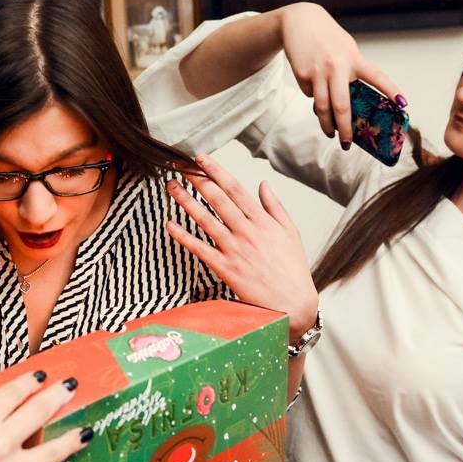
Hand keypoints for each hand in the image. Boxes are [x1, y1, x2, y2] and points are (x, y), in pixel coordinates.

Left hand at [166, 153, 318, 341]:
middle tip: (178, 165)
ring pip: (205, 220)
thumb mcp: (290, 232)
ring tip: (170, 187)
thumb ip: (275, 206)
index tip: (200, 158)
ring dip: (186, 201)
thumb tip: (262, 184)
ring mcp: (235, 250)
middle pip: (217, 199)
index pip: (235, 189)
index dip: (216, 171)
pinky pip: (200, 249)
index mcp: (262, 221)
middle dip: (196, 180)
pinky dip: (183, 237)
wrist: (292, 304)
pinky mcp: (226, 268)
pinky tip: (169, 224)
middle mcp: (247, 231)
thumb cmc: (291, 268)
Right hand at [276, 2, 405, 147]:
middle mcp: (338, 67)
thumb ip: (351, 70)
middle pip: (342, 106)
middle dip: (345, 129)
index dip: (391, 91)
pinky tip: (313, 84)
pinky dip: (314, 96)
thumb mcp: (345, 49)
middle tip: (346, 143)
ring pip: (322, 107)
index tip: (403, 105)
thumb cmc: (327, 38)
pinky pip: (310, 94)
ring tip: (330, 134)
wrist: (299, 21)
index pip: (377, 78)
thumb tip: (348, 101)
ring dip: (326, 125)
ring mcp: (318, 72)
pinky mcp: (302, 75)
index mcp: (354, 59)